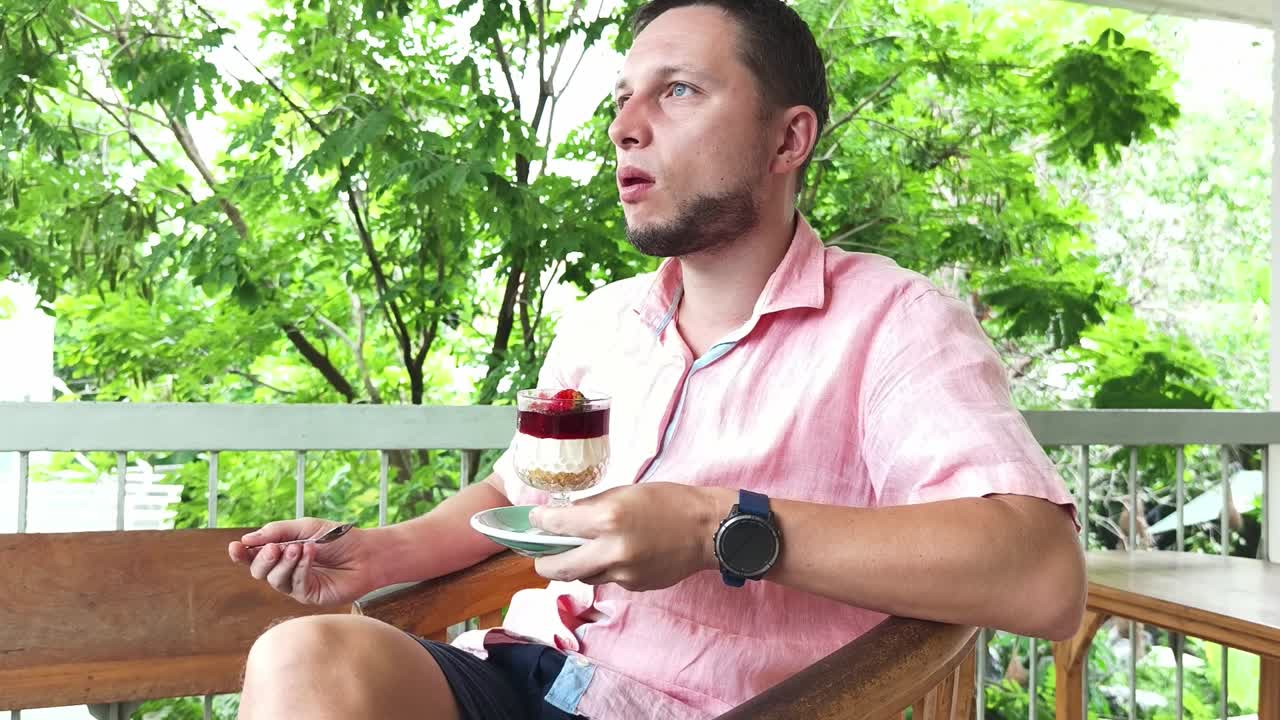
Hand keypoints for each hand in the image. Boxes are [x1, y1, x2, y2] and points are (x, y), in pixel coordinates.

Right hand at [228, 518, 376, 605]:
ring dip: (284, 562)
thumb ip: (276, 532)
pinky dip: (301, 567)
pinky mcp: (309, 596)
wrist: (367, 552)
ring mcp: (296, 585)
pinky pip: (295, 584)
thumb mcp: (305, 528)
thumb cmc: (338, 538)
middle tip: (275, 548)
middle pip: (259, 571)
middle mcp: (286, 570)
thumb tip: (246, 540)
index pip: (254, 555)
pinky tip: (310, 554)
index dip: (242, 553)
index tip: (235, 547)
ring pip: (274, 580)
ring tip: (298, 548)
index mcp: (282, 552)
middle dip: (263, 558)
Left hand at [528, 483, 731, 590]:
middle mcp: (611, 551)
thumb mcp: (627, 492)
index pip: (557, 525)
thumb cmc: (671, 501)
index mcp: (607, 519)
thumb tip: (566, 515)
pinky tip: (619, 554)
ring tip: (582, 551)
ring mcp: (622, 573)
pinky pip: (608, 579)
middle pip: (558, 567)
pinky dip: (605, 568)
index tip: (535, 519)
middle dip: (543, 562)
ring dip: (577, 565)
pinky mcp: (634, 586)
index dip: (540, 521)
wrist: (709, 530)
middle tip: (540, 555)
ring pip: (583, 576)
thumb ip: (593, 506)